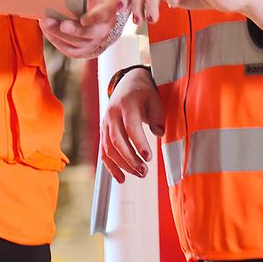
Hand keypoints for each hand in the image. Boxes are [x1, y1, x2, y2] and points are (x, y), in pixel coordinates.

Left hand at [38, 0, 118, 57]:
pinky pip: (72, 51)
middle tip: (60, 24)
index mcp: (109, 4)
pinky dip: (58, 43)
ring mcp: (95, 38)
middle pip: (92, 34)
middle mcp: (105, 24)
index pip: (105, 13)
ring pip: (80, 44)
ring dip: (61, 36)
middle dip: (75, 31)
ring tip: (45, 23)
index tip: (83, 18)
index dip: (95, 17)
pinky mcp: (85, 46)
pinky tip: (48, 32)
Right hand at [99, 67, 163, 182]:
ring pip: (109, 148)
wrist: (127, 83)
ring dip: (123, 165)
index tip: (149, 157)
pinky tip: (121, 178)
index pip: (130, 126)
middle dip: (130, 159)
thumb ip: (157, 116)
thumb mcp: (155, 99)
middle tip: (144, 171)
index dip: (138, 143)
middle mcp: (112, 114)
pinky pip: (104, 151)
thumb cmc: (144, 93)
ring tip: (140, 174)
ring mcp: (105, 123)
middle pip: (117, 140)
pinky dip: (111, 166)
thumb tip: (158, 132)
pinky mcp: (104, 132)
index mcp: (126, 105)